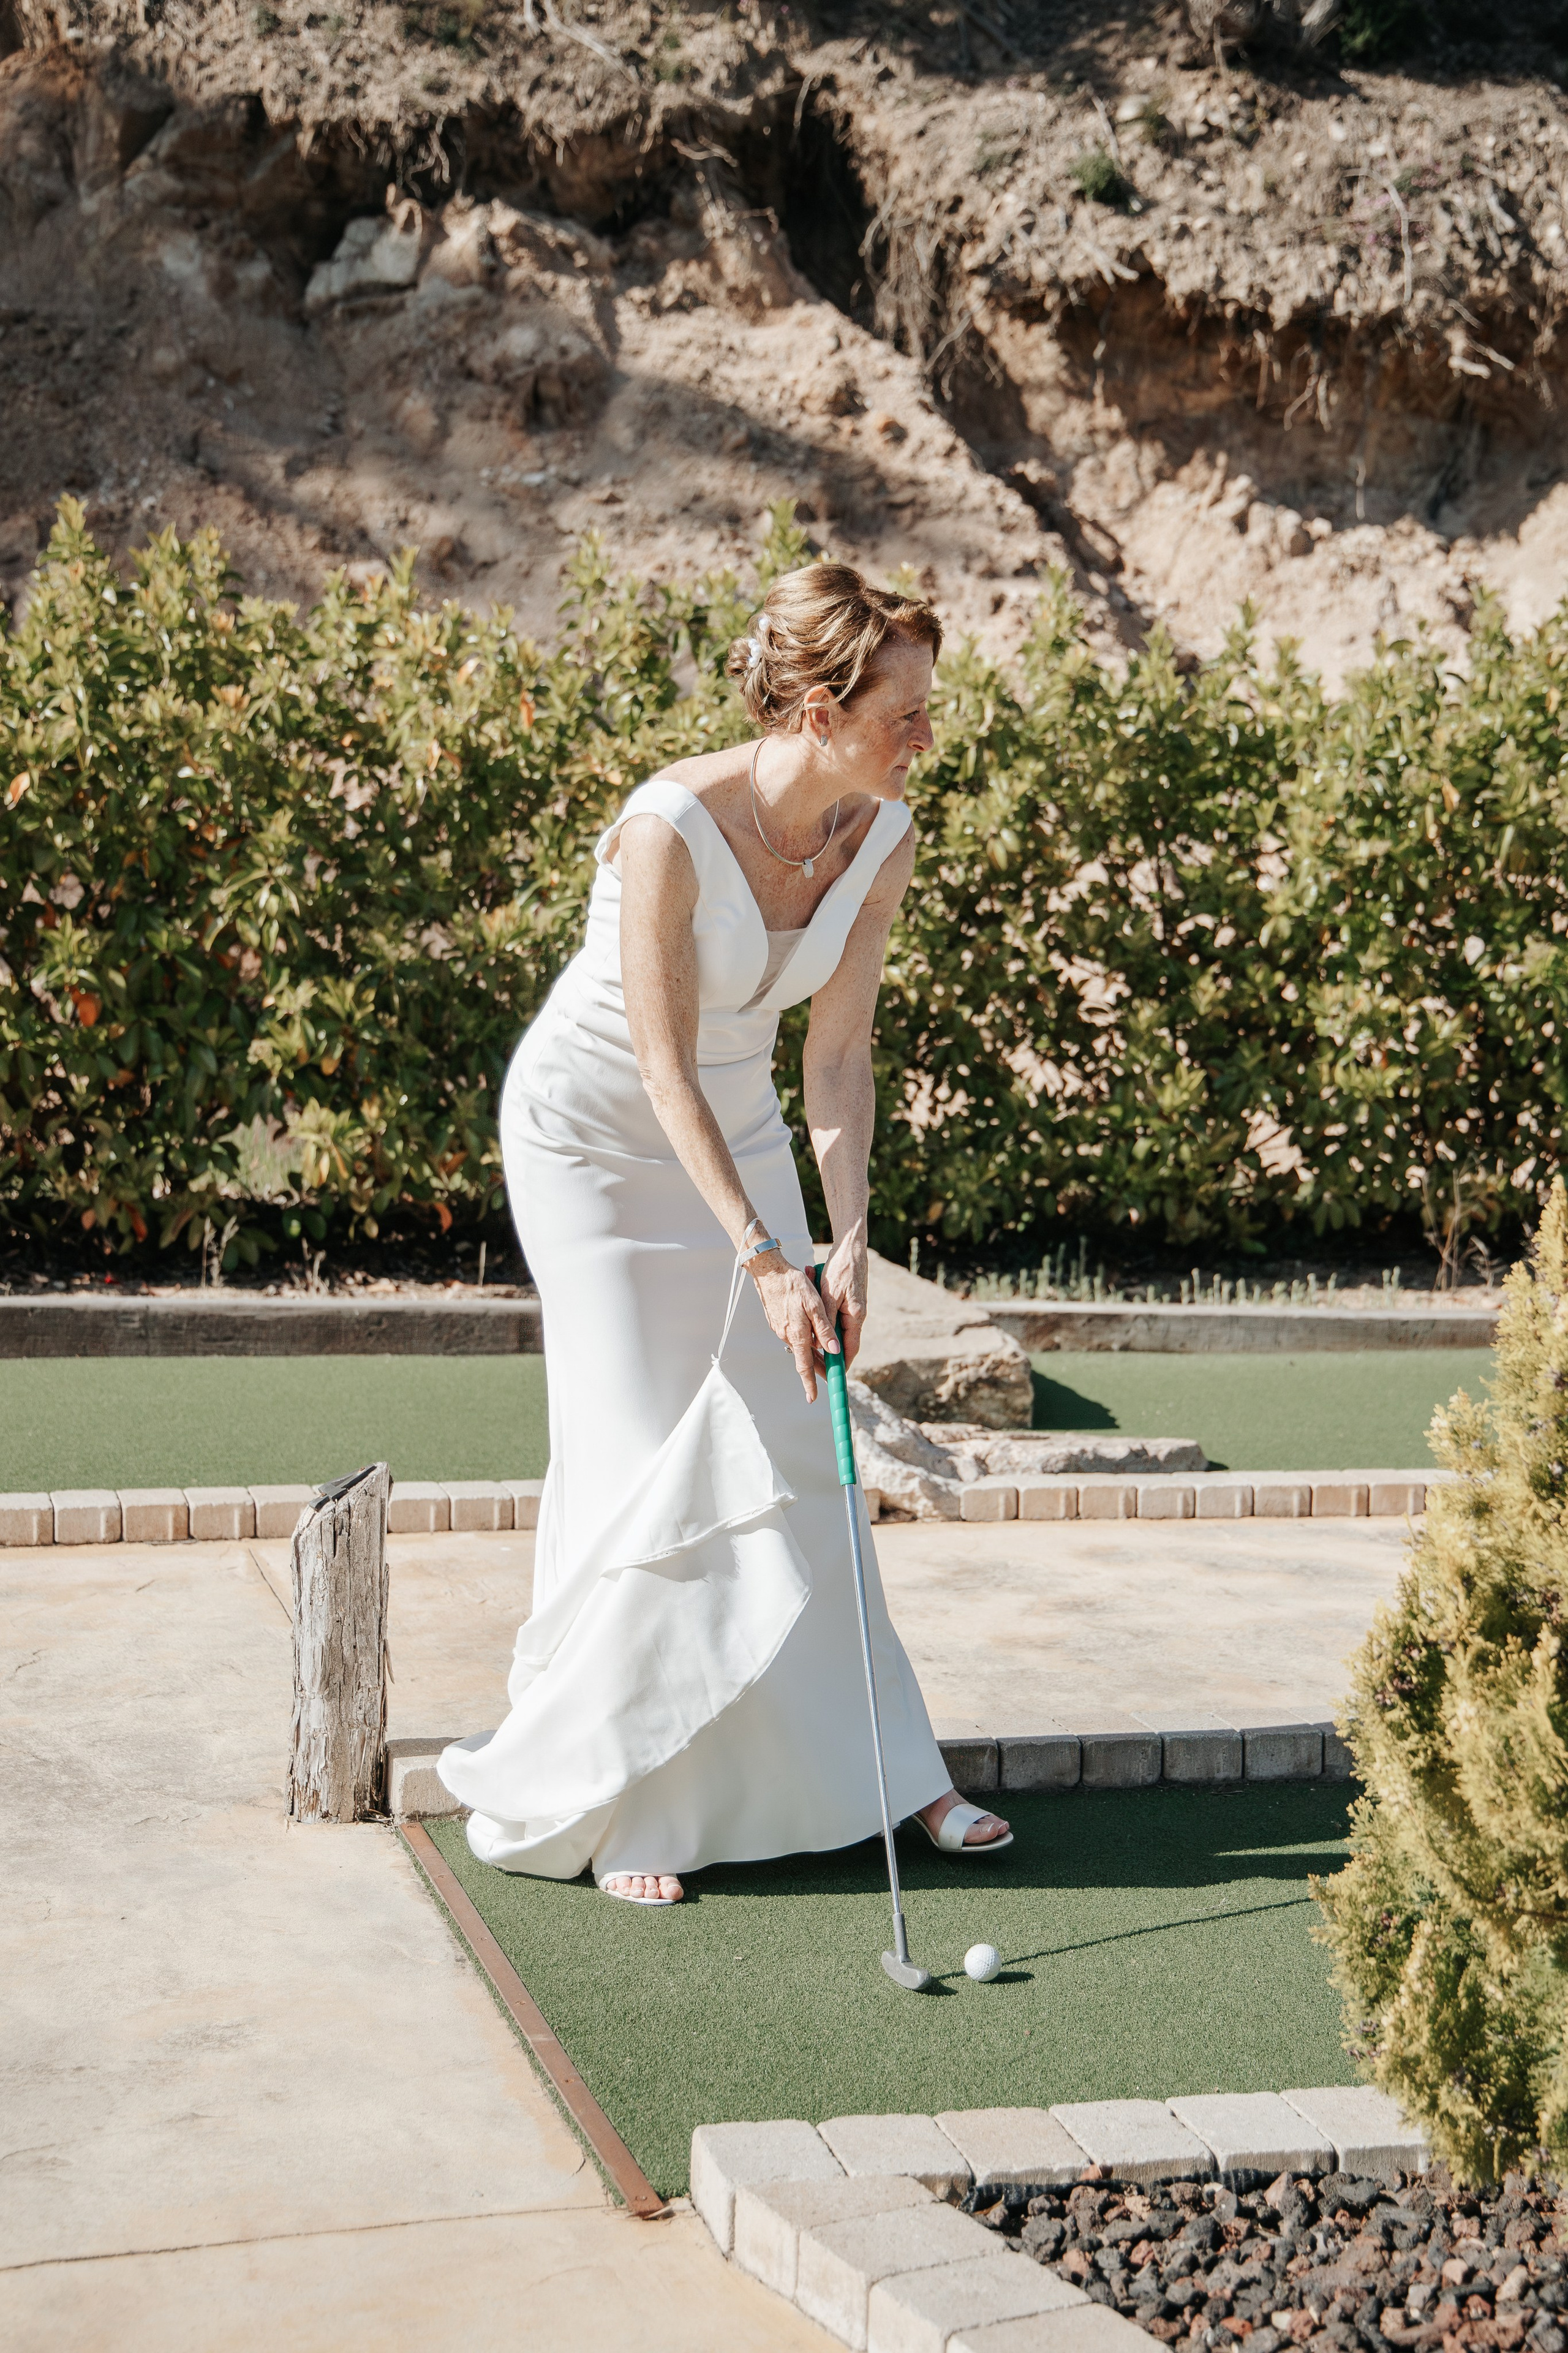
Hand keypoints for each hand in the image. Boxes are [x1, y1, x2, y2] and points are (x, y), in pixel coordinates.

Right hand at [750, 1251, 840, 1400]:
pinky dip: (803, 1339)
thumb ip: (824, 1328)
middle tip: (830, 1374)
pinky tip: (810, 1331)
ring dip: (811, 1352)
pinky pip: (792, 1335)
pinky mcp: (776, 1322)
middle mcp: (786, 1335)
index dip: (810, 1383)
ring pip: (799, 1345)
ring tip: (825, 1353)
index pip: (804, 1366)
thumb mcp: (815, 1304)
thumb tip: (833, 1350)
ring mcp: (780, 1329)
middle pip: (804, 1358)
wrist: (768, 1272)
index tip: (813, 1398)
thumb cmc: (794, 1285)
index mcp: (797, 1334)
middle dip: (817, 1368)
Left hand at [818, 1231, 868, 1369]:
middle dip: (828, 1352)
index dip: (841, 1365)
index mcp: (856, 1317)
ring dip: (822, 1332)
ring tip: (809, 1342)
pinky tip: (813, 1315)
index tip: (831, 1377)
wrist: (851, 1248)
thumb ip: (826, 1320)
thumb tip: (823, 1343)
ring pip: (836, 1329)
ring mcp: (853, 1309)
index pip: (850, 1349)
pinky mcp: (848, 1302)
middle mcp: (857, 1316)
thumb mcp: (829, 1295)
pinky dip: (824, 1319)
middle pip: (843, 1343)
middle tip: (813, 1364)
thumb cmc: (841, 1269)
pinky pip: (835, 1317)